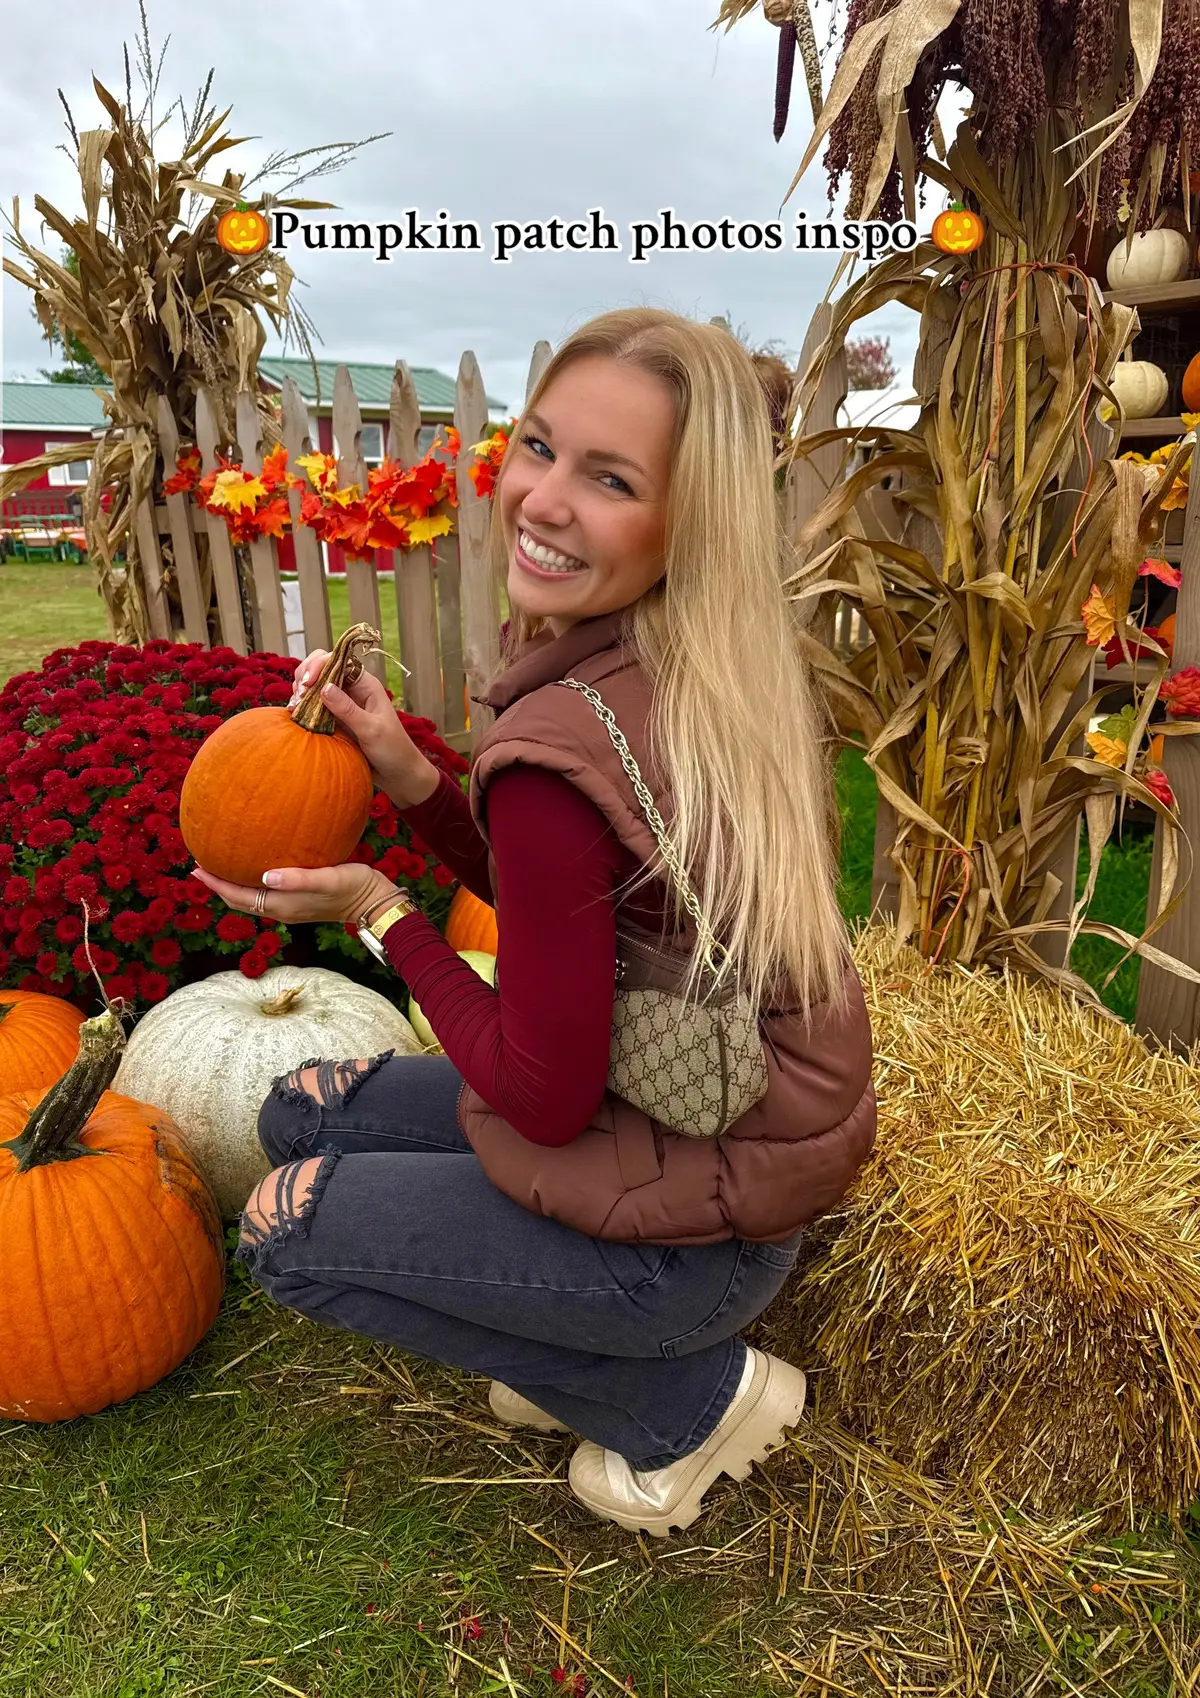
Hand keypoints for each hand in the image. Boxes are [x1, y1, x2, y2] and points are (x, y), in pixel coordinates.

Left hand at [189, 861, 402, 928]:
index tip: (196, 868)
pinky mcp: (298, 900)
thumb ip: (297, 879)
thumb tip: (265, 877)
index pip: (239, 897)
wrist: (373, 901)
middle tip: (199, 865)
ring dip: (232, 884)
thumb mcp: (326, 879)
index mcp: (282, 905)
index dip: (216, 884)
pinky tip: (254, 865)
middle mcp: (281, 909)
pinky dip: (250, 882)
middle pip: (240, 900)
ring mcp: (289, 907)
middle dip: (218, 885)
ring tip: (220, 865)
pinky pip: (265, 892)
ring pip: (251, 898)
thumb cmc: (352, 886)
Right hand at [290, 649, 436, 803]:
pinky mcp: (334, 718)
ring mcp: (342, 703)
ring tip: (294, 708)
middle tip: (298, 698)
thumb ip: (348, 710)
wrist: (398, 774)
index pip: (337, 661)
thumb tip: (324, 687)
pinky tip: (295, 715)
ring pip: (315, 686)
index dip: (318, 666)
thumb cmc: (393, 750)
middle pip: (321, 668)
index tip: (307, 684)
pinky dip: (303, 707)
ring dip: (301, 692)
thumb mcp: (371, 730)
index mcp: (365, 684)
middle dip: (305, 677)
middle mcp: (352, 689)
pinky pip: (314, 706)